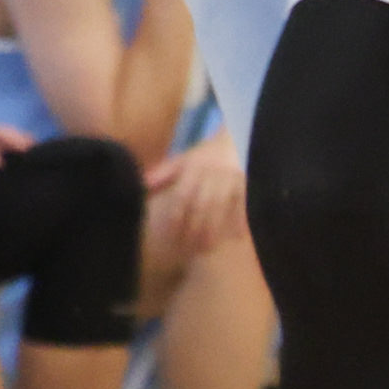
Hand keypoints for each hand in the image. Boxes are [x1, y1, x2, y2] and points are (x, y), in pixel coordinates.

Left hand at [148, 141, 245, 258]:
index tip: (173, 236)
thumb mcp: (183, 160)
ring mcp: (231, 178)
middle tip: (190, 250)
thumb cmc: (206, 155)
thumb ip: (163, 174)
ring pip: (220, 206)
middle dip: (195, 228)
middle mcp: (211, 172)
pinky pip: (244, 203)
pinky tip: (237, 237)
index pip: (182, 196)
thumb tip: (141, 186)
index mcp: (193, 167)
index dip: (177, 217)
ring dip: (214, 229)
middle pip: (201, 205)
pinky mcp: (247, 182)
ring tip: (208, 248)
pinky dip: (240, 220)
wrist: (237, 138)